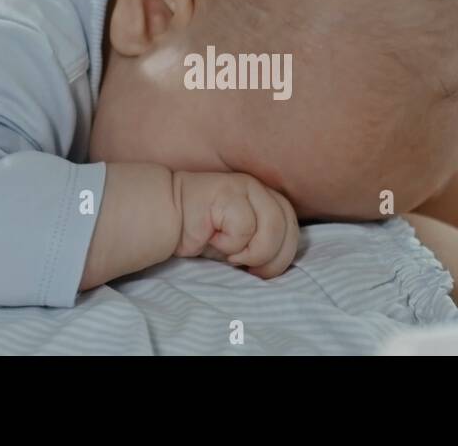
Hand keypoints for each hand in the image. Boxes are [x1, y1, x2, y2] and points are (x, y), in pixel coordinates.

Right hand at [175, 172, 299, 278]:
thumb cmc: (201, 232)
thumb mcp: (238, 242)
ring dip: (252, 251)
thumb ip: (262, 245)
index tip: (260, 271)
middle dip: (273, 258)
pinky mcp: (228, 191)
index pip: (293, 227)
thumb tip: (279, 266)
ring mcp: (245, 187)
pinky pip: (245, 227)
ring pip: (272, 227)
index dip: (283, 254)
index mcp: (266, 199)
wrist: (164, 216)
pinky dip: (230, 243)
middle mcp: (259, 189)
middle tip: (249, 269)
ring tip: (230, 254)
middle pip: (288, 227)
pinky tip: (211, 238)